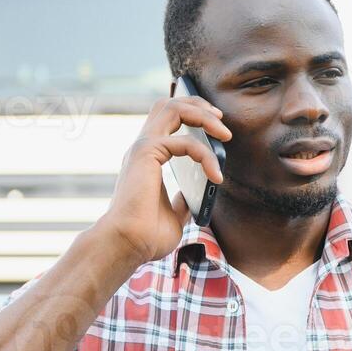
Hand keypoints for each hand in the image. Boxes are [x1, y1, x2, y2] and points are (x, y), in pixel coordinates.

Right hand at [98, 93, 232, 264]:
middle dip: (198, 105)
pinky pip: (186, 143)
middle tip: (221, 119)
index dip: (192, 116)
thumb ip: (182, 201)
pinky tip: (216, 176)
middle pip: (168, 104)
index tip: (217, 129)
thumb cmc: (145, 236)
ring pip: (173, 108)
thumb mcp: (173, 215)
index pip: (167, 121)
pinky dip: (207, 156)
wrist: (126, 246)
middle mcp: (142, 148)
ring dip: (203, 115)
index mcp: (147, 158)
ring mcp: (143, 147)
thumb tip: (195, 197)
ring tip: (225, 133)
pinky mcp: (147, 153)